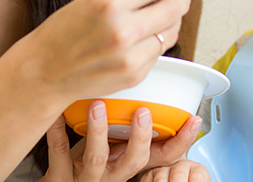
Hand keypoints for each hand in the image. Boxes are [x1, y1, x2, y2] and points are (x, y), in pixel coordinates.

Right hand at [26, 0, 198, 102]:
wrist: (45, 70)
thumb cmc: (68, 27)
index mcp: (110, 0)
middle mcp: (122, 28)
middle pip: (175, 6)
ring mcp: (130, 55)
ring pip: (173, 29)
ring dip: (170, 20)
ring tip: (149, 17)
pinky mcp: (135, 74)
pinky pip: (161, 50)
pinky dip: (156, 41)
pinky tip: (137, 39)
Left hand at [42, 103, 202, 181]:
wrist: (59, 181)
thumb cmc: (87, 158)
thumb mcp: (115, 144)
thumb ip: (130, 123)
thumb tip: (145, 80)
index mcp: (129, 162)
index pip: (164, 156)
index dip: (182, 141)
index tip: (193, 119)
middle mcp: (113, 173)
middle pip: (136, 161)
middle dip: (141, 138)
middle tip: (143, 112)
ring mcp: (87, 177)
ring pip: (96, 159)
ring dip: (99, 131)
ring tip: (98, 106)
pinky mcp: (61, 177)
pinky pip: (59, 152)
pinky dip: (58, 130)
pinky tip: (58, 112)